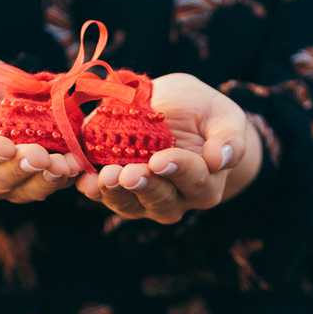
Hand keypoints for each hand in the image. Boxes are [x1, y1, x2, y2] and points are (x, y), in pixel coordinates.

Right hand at [0, 60, 81, 203]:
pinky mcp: (32, 181)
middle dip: (21, 170)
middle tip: (40, 156)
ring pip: (25, 190)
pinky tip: (77, 165)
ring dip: (46, 179)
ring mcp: (7, 185)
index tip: (4, 147)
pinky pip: (48, 185)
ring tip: (65, 165)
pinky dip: (65, 177)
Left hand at [76, 73, 262, 223]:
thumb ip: (229, 138)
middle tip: (129, 174)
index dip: (178, 170)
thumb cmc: (203, 113)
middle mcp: (175, 198)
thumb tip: (221, 159)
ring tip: (103, 178)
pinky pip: (104, 195)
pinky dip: (92, 188)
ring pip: (130, 205)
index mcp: (205, 182)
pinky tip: (83, 180)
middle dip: (143, 186)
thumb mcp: (222, 116)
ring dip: (115, 193)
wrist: (172, 109)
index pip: (194, 180)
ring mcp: (143, 197)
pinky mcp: (116, 188)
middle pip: (160, 200)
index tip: (162, 159)